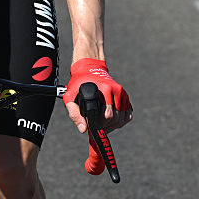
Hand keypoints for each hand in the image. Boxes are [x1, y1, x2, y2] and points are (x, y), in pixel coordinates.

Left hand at [62, 58, 131, 173]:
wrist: (89, 68)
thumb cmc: (78, 83)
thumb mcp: (70, 96)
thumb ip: (74, 113)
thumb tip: (83, 130)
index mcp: (104, 89)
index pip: (107, 115)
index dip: (100, 125)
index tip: (92, 130)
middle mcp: (116, 90)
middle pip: (115, 119)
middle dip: (104, 127)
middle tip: (94, 128)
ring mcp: (122, 93)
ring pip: (122, 119)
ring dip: (112, 126)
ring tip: (101, 125)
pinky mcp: (126, 97)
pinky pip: (128, 115)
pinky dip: (120, 121)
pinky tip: (109, 121)